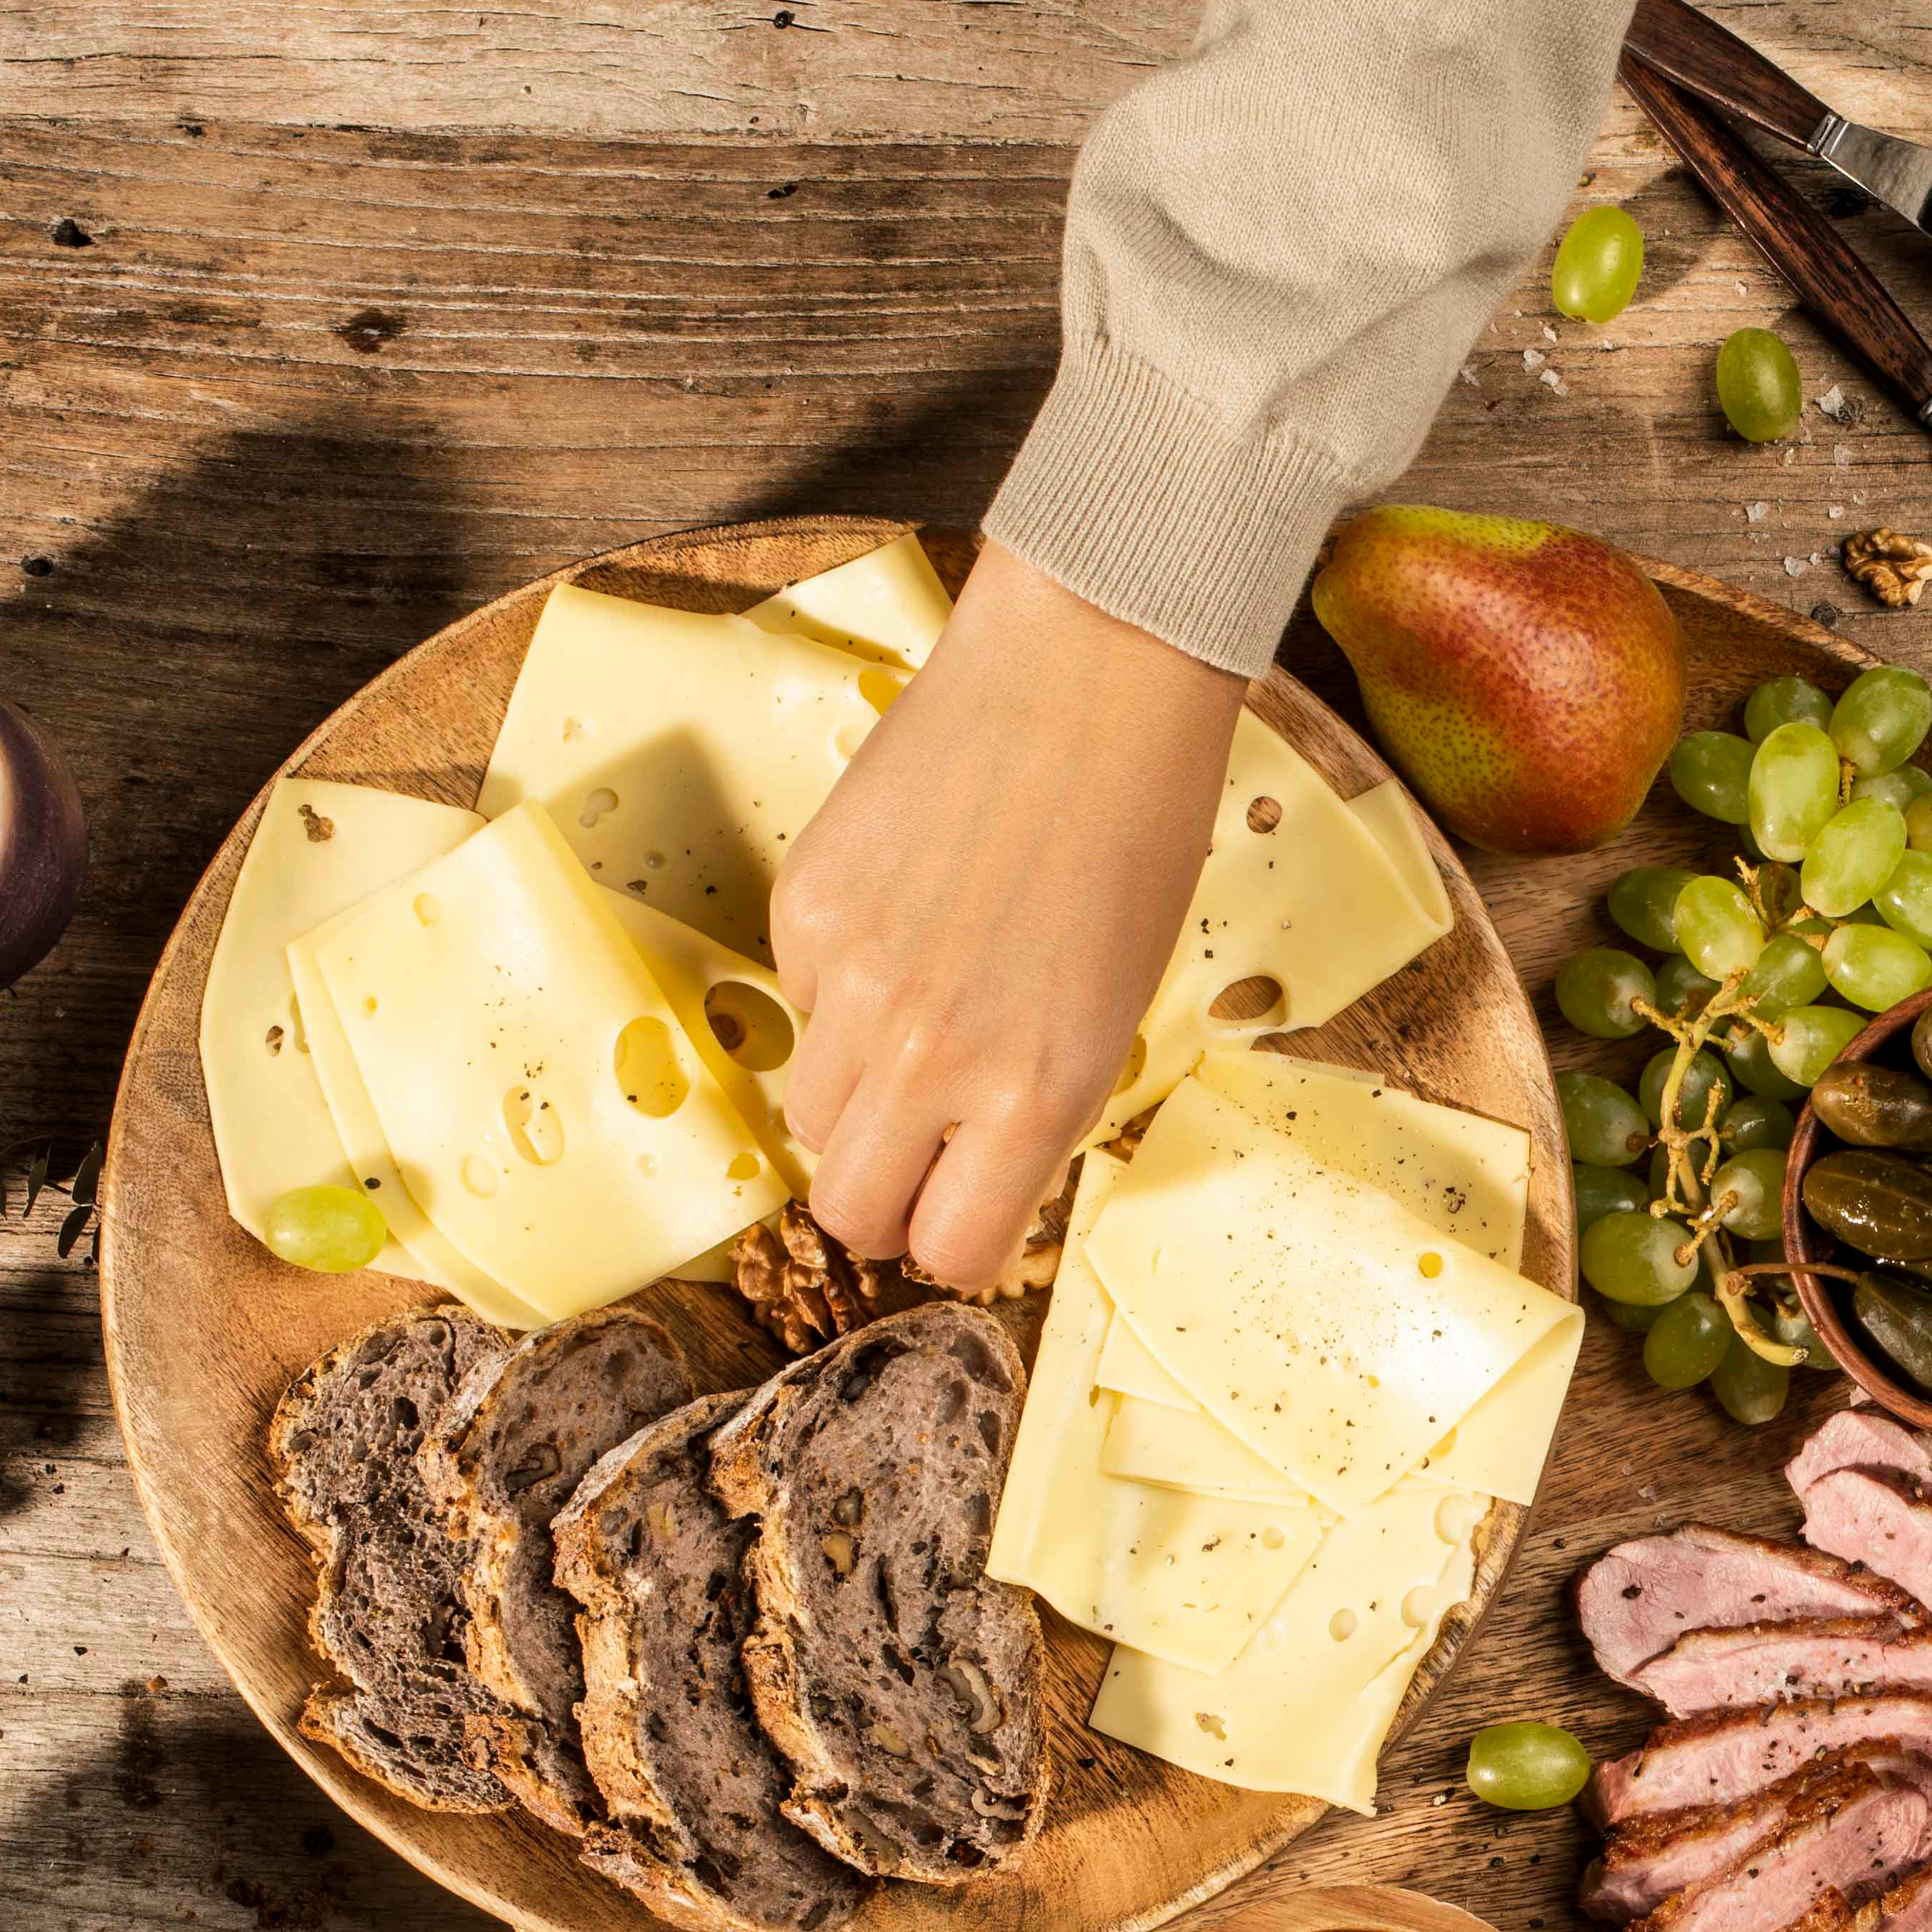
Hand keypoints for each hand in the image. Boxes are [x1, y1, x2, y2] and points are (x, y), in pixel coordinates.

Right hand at [769, 542, 1246, 1289]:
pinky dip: (837, 992)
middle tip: (917, 1156)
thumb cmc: (1133, 838)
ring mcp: (856, 984)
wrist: (1085, 683)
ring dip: (853, 1100)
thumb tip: (963, 1168)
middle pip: (850, 1208)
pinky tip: (902, 921)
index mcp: (1037, 1094)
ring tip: (915, 1028)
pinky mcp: (803, 910)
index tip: (963, 1215)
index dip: (955, 1242)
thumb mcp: (1113, 1007)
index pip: (950, 1248)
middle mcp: (935, 1056)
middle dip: (883, 1200)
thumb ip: (1033, 1103)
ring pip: (810, 1114)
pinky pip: (798, 1000)